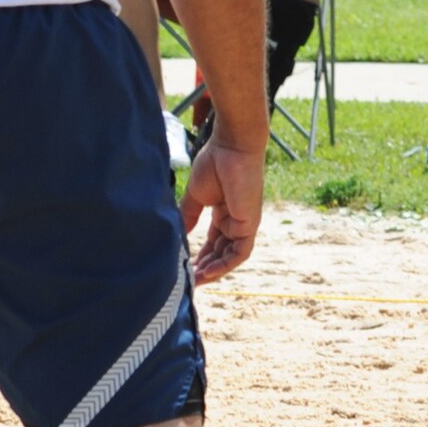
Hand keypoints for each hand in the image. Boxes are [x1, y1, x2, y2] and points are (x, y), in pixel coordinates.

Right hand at [181, 136, 264, 285]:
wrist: (231, 146)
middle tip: (188, 280)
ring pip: (230, 256)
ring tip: (195, 280)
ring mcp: (244, 224)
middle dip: (206, 267)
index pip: (214, 241)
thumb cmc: (214, 162)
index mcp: (224, 211)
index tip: (186, 266)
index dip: (201, 255)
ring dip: (214, 270)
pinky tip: (208, 272)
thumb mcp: (196, 194)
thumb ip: (189, 215)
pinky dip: (225, 264)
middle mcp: (236, 221)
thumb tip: (177, 233)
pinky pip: (239, 252)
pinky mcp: (250, 225)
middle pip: (221, 251)